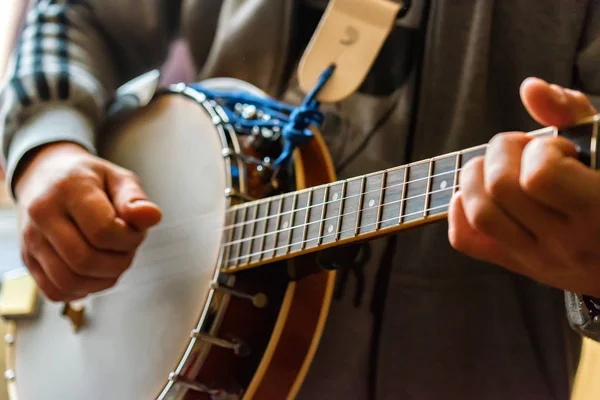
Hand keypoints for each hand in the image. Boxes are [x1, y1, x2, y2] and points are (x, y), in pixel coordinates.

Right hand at [15, 142, 161, 301]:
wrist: (45, 176)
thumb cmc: (90, 179)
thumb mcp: (118, 178)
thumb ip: (135, 199)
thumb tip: (152, 217)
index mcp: (68, 189)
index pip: (103, 231)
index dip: (129, 239)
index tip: (135, 231)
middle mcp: (41, 215)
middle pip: (85, 261)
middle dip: (119, 262)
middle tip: (127, 248)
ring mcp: (30, 240)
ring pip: (69, 281)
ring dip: (103, 280)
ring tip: (114, 260)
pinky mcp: (28, 260)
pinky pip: (56, 291)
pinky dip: (82, 290)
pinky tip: (95, 273)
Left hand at [448, 78, 599, 295]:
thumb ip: (573, 114)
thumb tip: (531, 88)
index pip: (540, 176)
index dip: (541, 150)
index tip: (560, 148)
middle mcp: (567, 243)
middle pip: (501, 187)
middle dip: (504, 151)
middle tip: (526, 150)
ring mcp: (538, 259)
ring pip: (479, 213)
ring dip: (478, 176)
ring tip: (502, 166)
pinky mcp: (517, 265)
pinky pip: (465, 240)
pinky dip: (460, 210)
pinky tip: (481, 192)